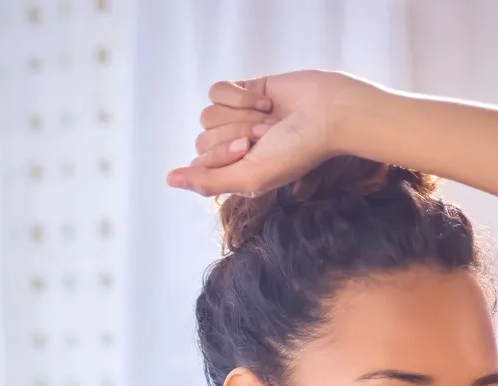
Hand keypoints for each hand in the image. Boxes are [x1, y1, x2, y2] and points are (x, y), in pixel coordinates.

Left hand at [166, 70, 374, 196]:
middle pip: (202, 138)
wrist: (328, 112)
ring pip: (208, 114)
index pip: (199, 163)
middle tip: (265, 133)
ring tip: (268, 119)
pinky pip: (217, 91)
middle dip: (234, 133)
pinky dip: (240, 94)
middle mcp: (230, 146)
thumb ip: (208, 182)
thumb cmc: (296, 150)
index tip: (251, 148)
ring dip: (241, 115)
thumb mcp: (250, 176)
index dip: (223, 153)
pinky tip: (264, 100)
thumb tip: (170, 179)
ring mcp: (236, 118)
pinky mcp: (243, 91)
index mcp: (231, 171)